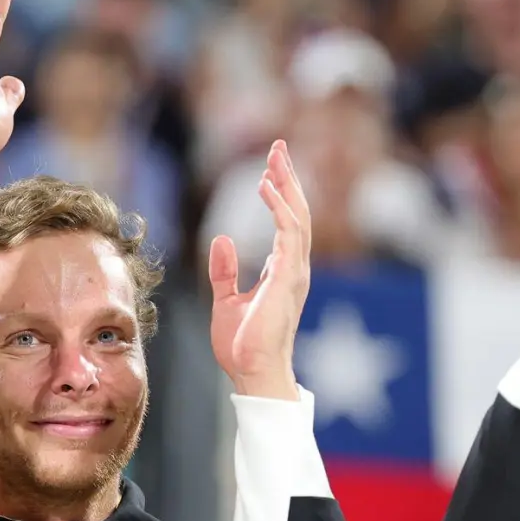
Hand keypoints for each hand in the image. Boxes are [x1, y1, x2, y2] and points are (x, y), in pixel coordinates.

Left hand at [209, 141, 311, 399]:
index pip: (286, 223)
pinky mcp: (289, 278)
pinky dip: (279, 206)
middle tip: (279, 147)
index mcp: (283, 272)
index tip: (270, 167)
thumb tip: (222, 238)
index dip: (280, 193)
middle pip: (297, 212)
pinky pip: (288, 233)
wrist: (252, 372)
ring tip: (275, 157)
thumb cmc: (243, 345)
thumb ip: (224, 270)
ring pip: (297, 217)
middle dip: (289, 178)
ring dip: (287, 185)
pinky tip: (266, 185)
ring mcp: (295, 272)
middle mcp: (294, 268)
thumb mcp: (226, 300)